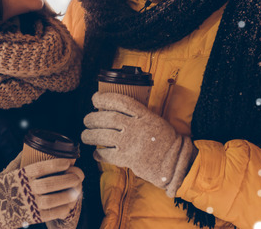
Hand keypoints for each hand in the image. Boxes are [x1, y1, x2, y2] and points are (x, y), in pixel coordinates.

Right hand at [0, 157, 83, 228]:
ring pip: (53, 200)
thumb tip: (27, 148)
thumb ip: (18, 161)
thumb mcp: (5, 172)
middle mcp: (25, 190)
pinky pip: (51, 214)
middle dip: (68, 179)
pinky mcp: (32, 218)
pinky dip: (62, 209)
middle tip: (79, 175)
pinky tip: (69, 205)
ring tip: (78, 189)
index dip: (56, 164)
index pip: (41, 167)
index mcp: (19, 176)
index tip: (69, 161)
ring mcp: (28, 205)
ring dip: (68, 194)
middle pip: (51, 184)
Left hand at [81, 92, 196, 196]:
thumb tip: (112, 110)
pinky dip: (99, 153)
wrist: (174, 162)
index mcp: (144, 115)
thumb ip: (137, 115)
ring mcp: (131, 143)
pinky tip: (96, 153)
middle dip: (92, 118)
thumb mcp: (154, 120)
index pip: (120, 101)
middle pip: (108, 118)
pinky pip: (108, 155)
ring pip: (104, 135)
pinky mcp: (128, 159)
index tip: (94, 98)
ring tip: (85, 135)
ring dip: (90, 135)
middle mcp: (136, 127)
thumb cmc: (164, 140)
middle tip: (86, 120)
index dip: (104, 98)